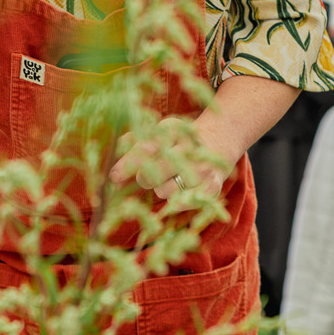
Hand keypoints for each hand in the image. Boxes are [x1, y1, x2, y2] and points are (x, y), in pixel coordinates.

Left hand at [112, 120, 232, 202]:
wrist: (220, 138)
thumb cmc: (179, 139)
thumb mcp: (160, 132)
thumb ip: (136, 142)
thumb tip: (116, 156)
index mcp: (172, 131)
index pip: (145, 148)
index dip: (127, 164)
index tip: (113, 177)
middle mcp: (188, 148)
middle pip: (154, 172)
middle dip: (145, 178)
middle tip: (146, 177)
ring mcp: (202, 167)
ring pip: (166, 191)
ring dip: (161, 189)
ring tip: (169, 180)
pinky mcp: (213, 184)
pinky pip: (188, 202)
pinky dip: (179, 203)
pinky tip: (178, 196)